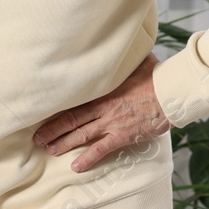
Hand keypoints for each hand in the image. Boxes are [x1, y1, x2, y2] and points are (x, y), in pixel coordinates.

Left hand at [33, 54, 172, 172]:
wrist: (171, 93)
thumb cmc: (157, 76)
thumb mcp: (138, 61)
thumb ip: (126, 58)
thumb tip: (125, 42)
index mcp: (103, 89)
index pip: (74, 100)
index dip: (58, 108)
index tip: (43, 112)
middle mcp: (103, 107)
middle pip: (71, 119)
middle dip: (52, 130)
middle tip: (37, 138)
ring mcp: (112, 122)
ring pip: (81, 135)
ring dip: (63, 143)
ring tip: (49, 150)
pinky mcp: (123, 135)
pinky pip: (101, 149)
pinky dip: (88, 158)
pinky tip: (76, 166)